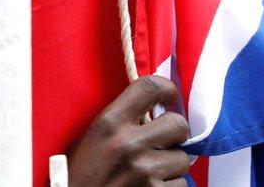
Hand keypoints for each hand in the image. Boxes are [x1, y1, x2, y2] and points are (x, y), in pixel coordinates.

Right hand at [68, 76, 189, 185]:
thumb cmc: (80, 174)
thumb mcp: (91, 138)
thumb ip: (121, 121)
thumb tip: (154, 111)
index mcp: (109, 122)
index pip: (149, 87)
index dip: (166, 89)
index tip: (169, 97)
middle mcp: (129, 144)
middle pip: (178, 125)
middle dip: (176, 134)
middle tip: (165, 142)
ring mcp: (144, 171)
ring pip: (182, 159)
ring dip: (171, 166)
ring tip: (150, 171)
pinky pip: (181, 185)